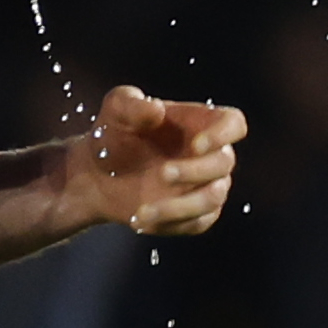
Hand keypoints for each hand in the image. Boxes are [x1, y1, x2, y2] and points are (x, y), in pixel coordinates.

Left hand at [64, 86, 246, 235]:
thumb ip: (131, 104)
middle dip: (195, 171)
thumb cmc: (112, 135)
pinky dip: (170, 224)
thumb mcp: (115, 111)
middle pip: (224, 162)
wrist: (95, 175)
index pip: (232, 123)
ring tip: (142, 212)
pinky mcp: (194, 215)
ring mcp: (204, 186)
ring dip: (180, 207)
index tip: (196, 145)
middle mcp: (209, 155)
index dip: (223, 133)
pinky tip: (141, 221)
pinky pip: (197, 223)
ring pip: (213, 199)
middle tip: (162, 173)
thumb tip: (156, 110)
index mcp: (199, 122)